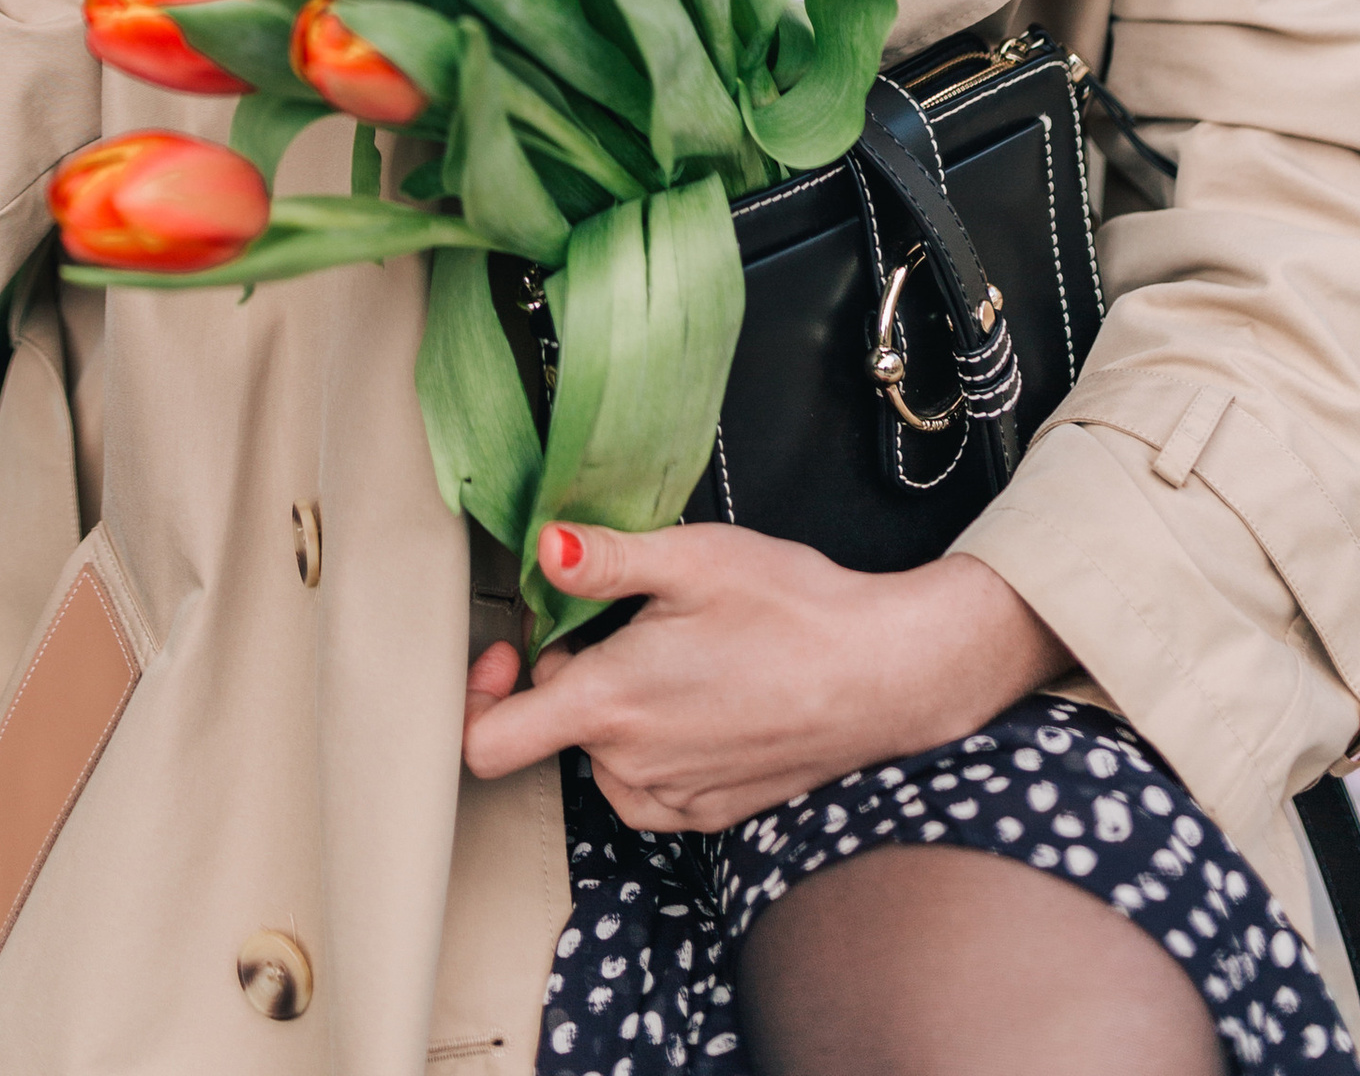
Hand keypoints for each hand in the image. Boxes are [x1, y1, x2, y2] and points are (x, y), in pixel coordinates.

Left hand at [460, 523, 1064, 831]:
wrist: (882, 675)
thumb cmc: (794, 609)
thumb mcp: (695, 557)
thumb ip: (605, 556)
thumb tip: (542, 546)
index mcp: (612, 700)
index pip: (488, 743)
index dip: (477, 696)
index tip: (509, 650)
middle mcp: (631, 763)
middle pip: (555, 725)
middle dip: (572, 669)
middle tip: (628, 617)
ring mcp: (670, 796)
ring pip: (600, 752)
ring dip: (616, 708)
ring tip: (676, 654)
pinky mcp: (707, 814)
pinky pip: (644, 784)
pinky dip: (652, 745)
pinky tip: (699, 698)